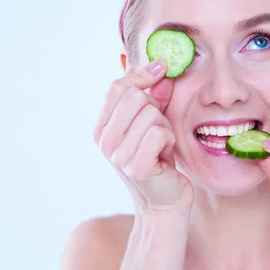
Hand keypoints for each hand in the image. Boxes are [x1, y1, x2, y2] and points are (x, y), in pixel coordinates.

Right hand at [93, 60, 192, 212]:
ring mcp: (118, 155)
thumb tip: (161, 68)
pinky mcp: (137, 166)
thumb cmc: (158, 159)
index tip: (161, 69)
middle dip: (155, 107)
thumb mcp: (151, 124)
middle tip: (159, 128)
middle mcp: (104, 142)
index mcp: (101, 129)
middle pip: (134, 97)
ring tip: (162, 144)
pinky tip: (165, 155)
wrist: (164, 201)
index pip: (116, 87)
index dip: (140, 75)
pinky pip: (159, 132)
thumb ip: (154, 96)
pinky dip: (169, 140)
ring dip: (165, 127)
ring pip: (150, 114)